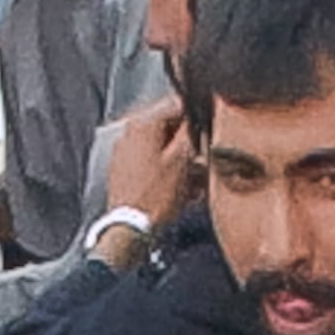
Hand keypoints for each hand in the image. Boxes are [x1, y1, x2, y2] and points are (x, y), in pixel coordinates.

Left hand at [97, 91, 195, 234]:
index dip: (198, 120)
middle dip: (189, 145)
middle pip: (169, 128)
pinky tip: (180, 191)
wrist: (129, 229)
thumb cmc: (154, 197)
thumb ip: (191, 131)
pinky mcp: (125, 171)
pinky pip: (152, 164)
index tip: (209, 135)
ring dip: (181, 162)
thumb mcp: (182, 160)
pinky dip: (167, 173)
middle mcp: (131, 131)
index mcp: (143, 122)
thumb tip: (198, 116)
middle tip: (203, 164)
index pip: (177, 105)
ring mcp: (126, 152)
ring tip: (194, 184)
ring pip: (162, 148)